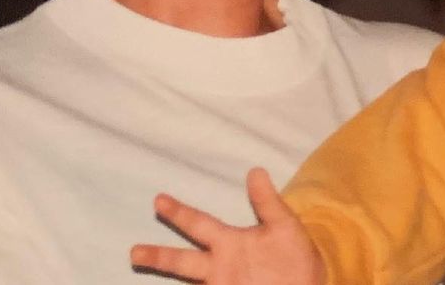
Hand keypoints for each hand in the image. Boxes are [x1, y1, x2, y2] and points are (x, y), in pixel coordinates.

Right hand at [130, 167, 324, 283]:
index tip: (159, 199)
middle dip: (159, 257)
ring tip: (142, 269)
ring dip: (168, 276)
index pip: (199, 224)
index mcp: (229, 243)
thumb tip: (256, 170)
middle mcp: (220, 266)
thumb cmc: (295, 254)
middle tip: (134, 251)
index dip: (180, 212)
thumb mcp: (284, 225)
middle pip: (182, 262)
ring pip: (188, 281)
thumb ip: (267, 202)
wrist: (310, 284)